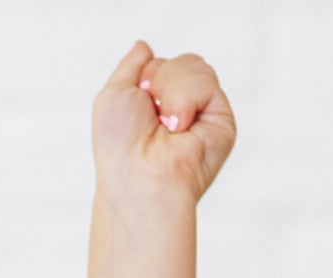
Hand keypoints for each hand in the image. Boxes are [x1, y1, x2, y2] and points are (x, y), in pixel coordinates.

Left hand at [92, 40, 236, 204]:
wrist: (140, 176)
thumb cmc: (120, 146)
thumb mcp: (112, 95)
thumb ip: (130, 64)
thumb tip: (144, 46)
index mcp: (151, 105)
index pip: (157, 63)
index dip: (144, 76)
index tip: (134, 103)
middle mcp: (177, 108)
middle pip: (179, 61)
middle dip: (158, 79)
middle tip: (149, 114)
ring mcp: (200, 112)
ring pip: (194, 65)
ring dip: (171, 89)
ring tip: (164, 124)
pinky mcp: (220, 117)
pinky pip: (207, 80)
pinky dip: (187, 98)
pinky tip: (180, 125)